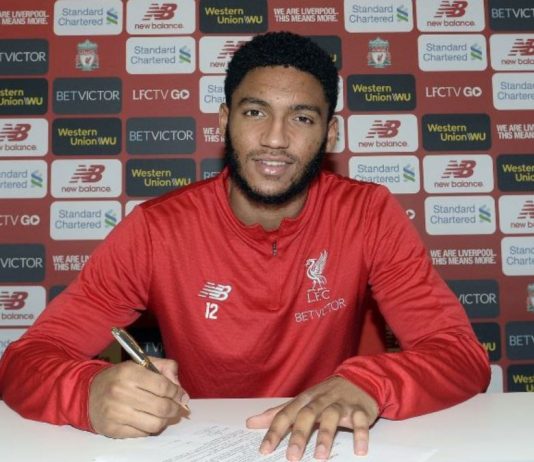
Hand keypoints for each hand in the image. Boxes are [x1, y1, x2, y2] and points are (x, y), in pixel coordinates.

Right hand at [89, 357, 188, 437]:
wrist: (88, 394)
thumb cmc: (120, 378)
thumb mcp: (140, 363)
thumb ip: (164, 368)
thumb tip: (180, 389)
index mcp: (129, 372)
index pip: (163, 386)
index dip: (177, 392)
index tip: (181, 395)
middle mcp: (121, 392)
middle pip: (161, 407)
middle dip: (175, 409)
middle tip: (178, 408)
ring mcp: (116, 413)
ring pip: (154, 424)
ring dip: (165, 421)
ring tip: (165, 415)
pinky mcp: (113, 429)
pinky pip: (142, 434)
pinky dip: (150, 428)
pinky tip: (148, 419)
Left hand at [246, 377, 378, 460]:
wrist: (358, 379)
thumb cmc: (325, 395)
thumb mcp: (301, 402)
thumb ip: (278, 413)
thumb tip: (251, 422)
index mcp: (305, 399)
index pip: (286, 414)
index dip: (275, 431)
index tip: (265, 450)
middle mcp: (321, 400)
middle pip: (307, 415)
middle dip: (299, 435)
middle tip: (291, 457)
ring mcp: (341, 403)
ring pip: (332, 416)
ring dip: (326, 435)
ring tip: (320, 456)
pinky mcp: (360, 409)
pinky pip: (360, 421)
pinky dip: (360, 434)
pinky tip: (359, 450)